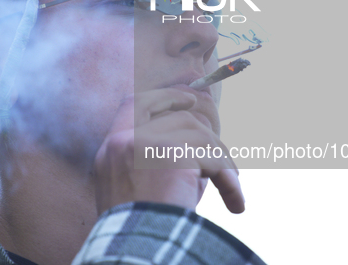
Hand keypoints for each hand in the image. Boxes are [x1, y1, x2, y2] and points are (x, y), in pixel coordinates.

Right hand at [94, 89, 243, 214]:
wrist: (136, 251)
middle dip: (208, 137)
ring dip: (222, 161)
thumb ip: (157, 160)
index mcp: (112, 148)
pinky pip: (213, 161)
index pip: (133, 103)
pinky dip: (229, 181)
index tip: (188, 101)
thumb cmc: (141, 226)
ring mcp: (147, 145)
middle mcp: (125, 141)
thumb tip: (201, 145)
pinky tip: (236, 203)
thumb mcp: (138, 188)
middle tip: (225, 157)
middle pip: (179, 120)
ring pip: (201, 137)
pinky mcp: (173, 155)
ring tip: (232, 186)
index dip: (164, 97)